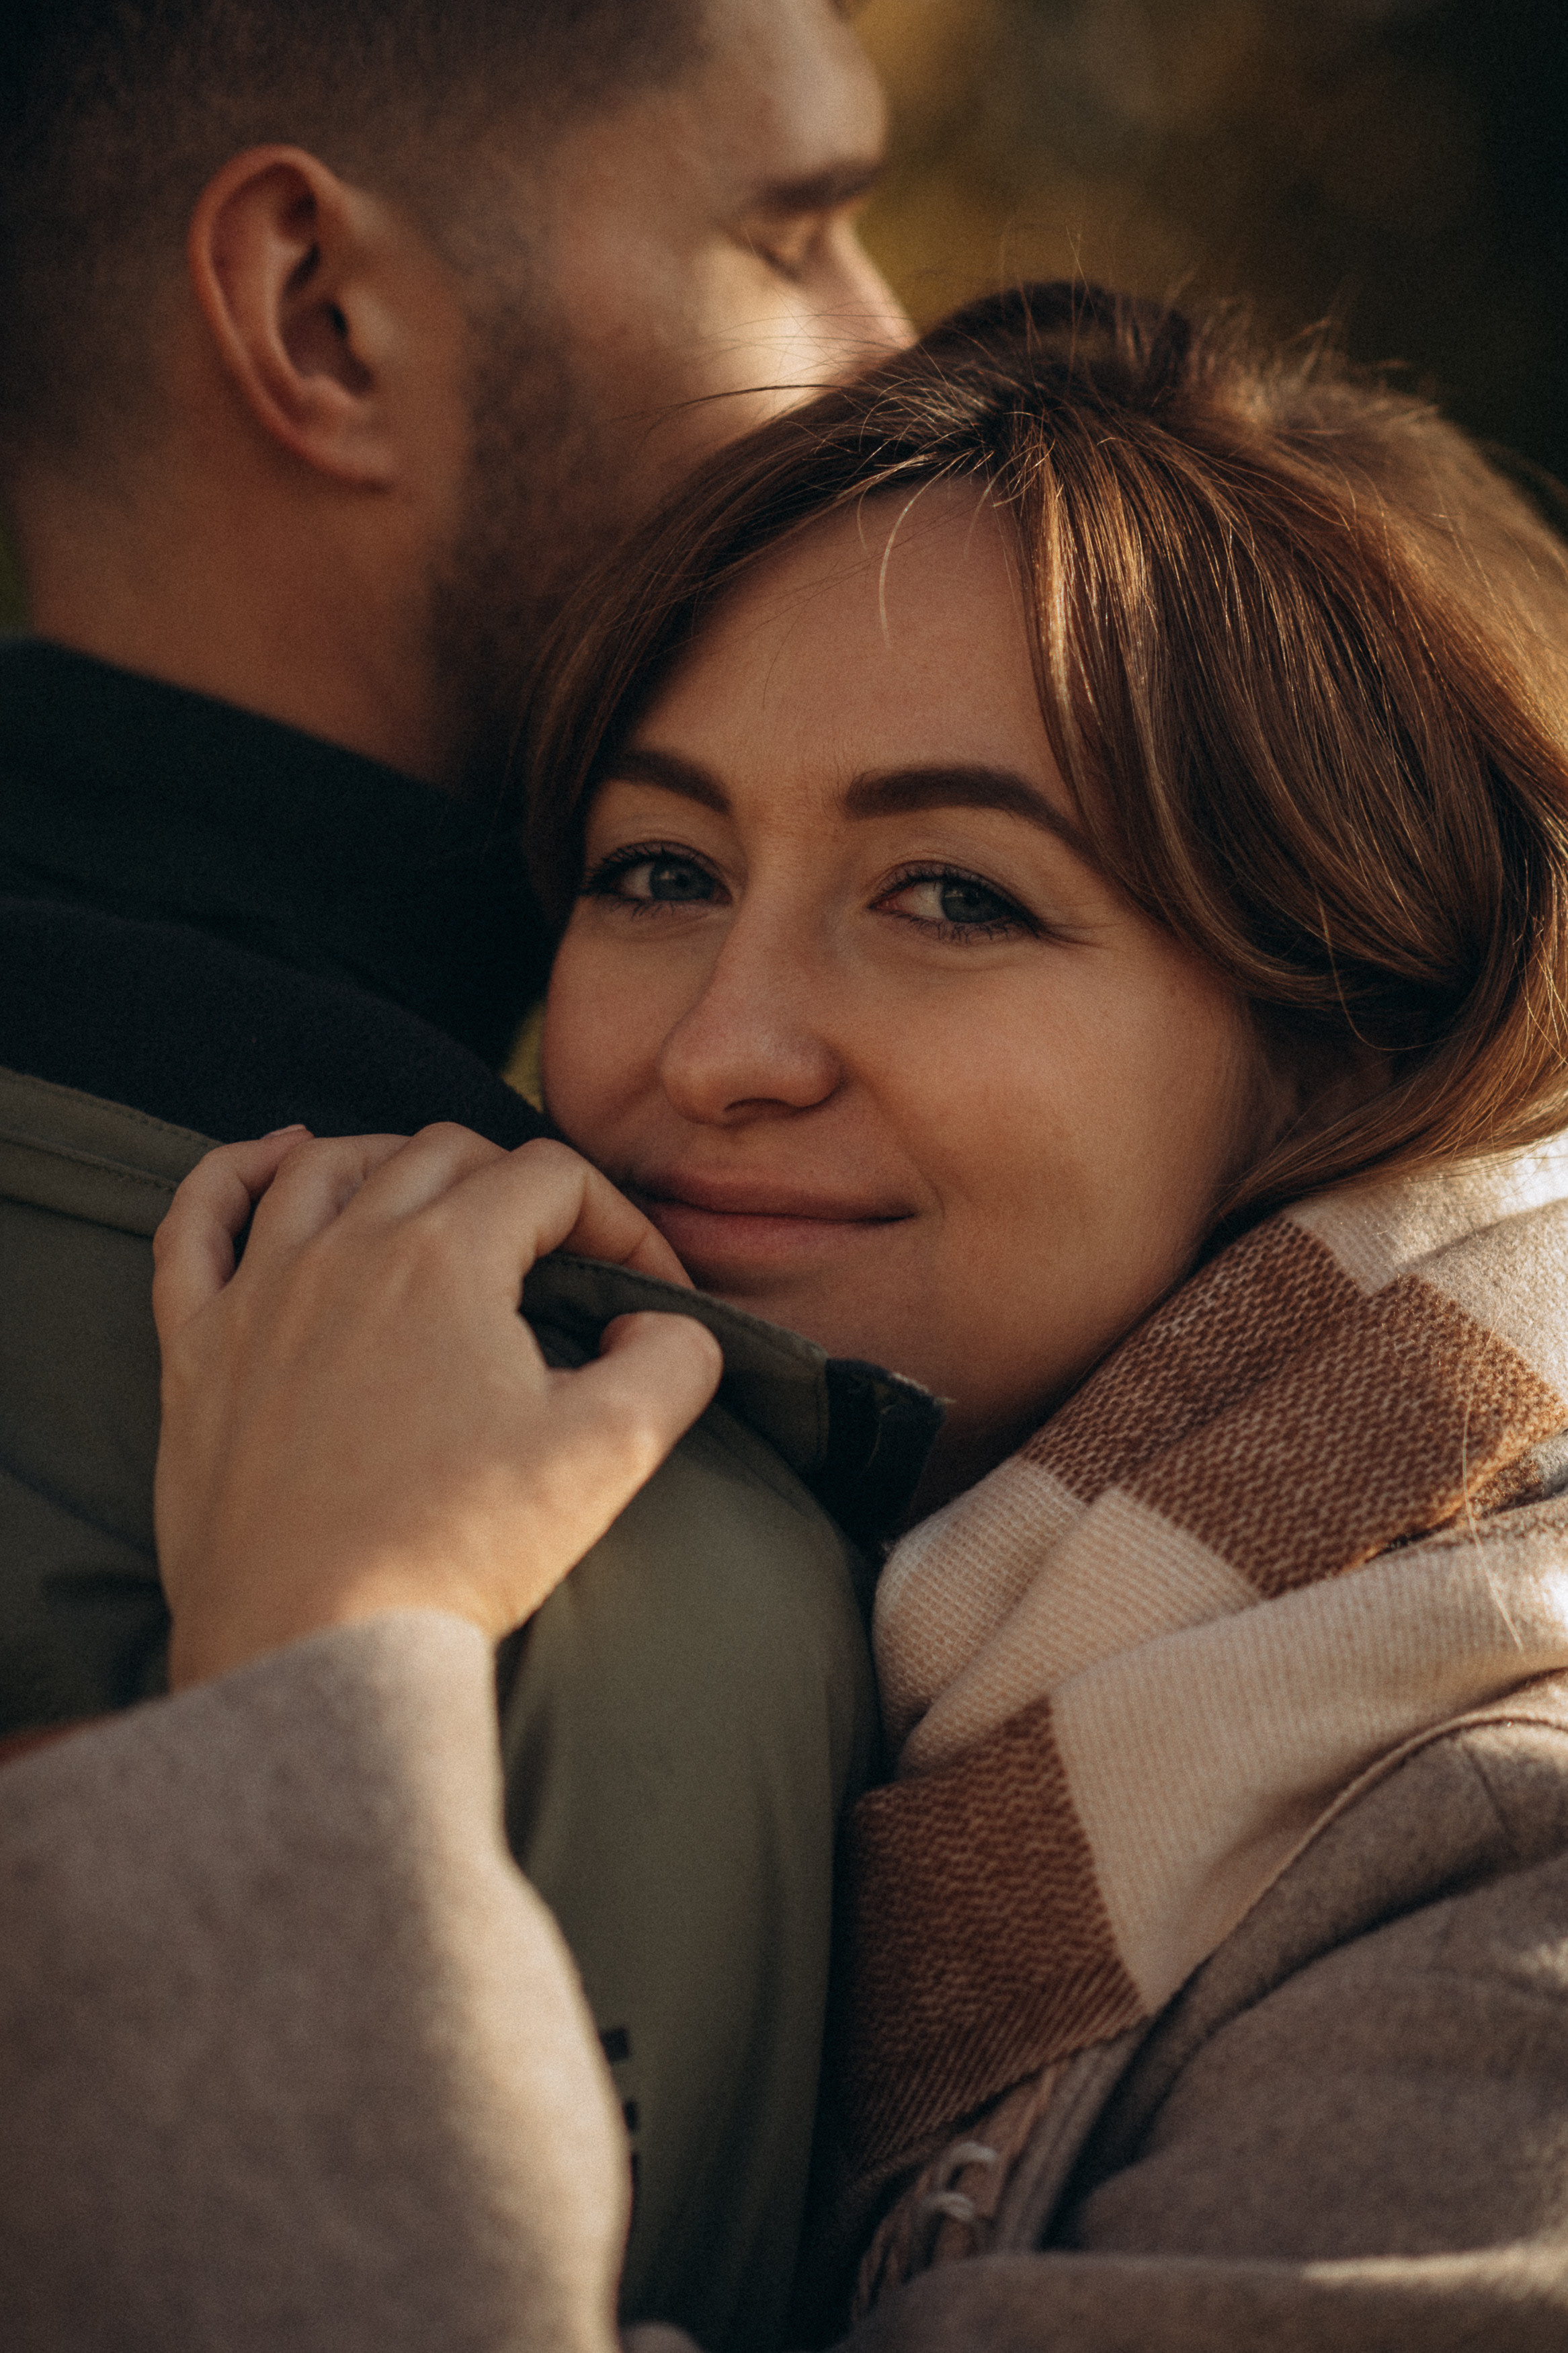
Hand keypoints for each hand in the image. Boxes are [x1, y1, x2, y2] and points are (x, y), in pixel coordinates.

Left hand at [152, 1125, 721, 1687]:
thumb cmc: (460, 1550)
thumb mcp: (611, 1453)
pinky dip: (234, 1173)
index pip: (552, 1179)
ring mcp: (259, 1293)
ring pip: (323, 1168)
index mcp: (448, 1259)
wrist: (315, 1642)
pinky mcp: (196, 1348)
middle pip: (443, 1154)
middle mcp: (346, 1249)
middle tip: (555, 1254)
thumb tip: (659, 1322)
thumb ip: (672, 1362)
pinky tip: (275, 1161)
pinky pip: (197, 1223)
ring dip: (391, 1157)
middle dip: (516, 1182)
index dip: (618, 1220)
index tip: (646, 1292)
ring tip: (434, 1187)